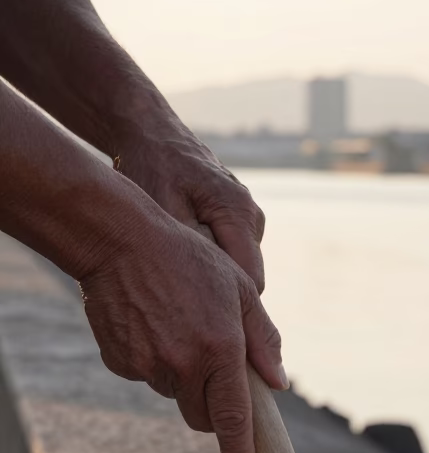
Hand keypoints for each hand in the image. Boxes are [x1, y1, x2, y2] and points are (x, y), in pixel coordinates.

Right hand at [79, 193, 285, 452]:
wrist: (118, 240)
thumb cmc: (188, 259)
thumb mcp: (239, 288)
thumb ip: (263, 339)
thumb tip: (278, 384)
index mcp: (220, 349)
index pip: (233, 418)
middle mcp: (184, 365)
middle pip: (202, 416)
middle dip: (211, 406)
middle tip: (212, 367)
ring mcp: (149, 366)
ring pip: (174, 394)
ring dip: (182, 376)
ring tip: (176, 325)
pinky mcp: (122, 363)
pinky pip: (146, 376)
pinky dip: (152, 360)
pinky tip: (150, 323)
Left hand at [113, 120, 265, 289]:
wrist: (151, 135)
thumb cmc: (150, 170)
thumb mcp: (163, 213)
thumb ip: (193, 253)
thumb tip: (212, 296)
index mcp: (239, 212)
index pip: (251, 283)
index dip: (228, 306)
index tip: (196, 317)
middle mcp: (252, 217)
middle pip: (248, 281)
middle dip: (220, 294)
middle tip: (178, 298)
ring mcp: (249, 220)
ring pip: (240, 272)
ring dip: (213, 279)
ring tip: (175, 269)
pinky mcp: (239, 223)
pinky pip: (231, 258)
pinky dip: (209, 265)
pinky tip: (181, 255)